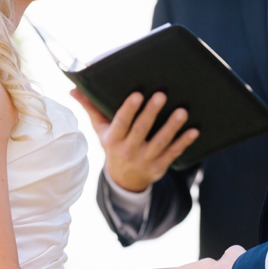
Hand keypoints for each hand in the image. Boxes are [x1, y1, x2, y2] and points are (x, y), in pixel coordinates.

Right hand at [71, 89, 199, 191]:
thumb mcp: (100, 130)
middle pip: (141, 130)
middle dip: (151, 113)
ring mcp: (145, 160)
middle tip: (161, 95)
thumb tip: (73, 88)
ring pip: (160, 142)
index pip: (120, 123)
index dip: (128, 110)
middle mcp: (128, 151)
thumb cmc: (113, 145)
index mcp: (113, 140)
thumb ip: (90, 108)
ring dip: (172, 127)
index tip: (137, 94)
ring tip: (182, 111)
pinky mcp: (159, 168)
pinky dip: (184, 142)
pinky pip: (173, 154)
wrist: (124, 180)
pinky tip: (194, 131)